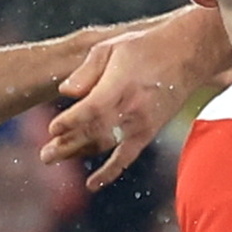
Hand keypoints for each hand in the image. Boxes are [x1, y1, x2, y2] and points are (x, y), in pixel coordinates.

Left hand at [41, 9, 222, 189]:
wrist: (186, 56)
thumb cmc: (145, 47)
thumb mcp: (112, 48)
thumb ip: (87, 71)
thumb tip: (65, 92)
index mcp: (121, 86)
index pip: (92, 109)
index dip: (72, 121)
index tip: (53, 128)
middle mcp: (131, 109)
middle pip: (94, 132)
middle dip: (67, 144)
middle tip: (44, 155)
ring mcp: (140, 124)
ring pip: (104, 145)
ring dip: (77, 153)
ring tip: (51, 158)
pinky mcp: (148, 133)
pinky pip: (126, 157)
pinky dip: (109, 172)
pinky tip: (92, 184)